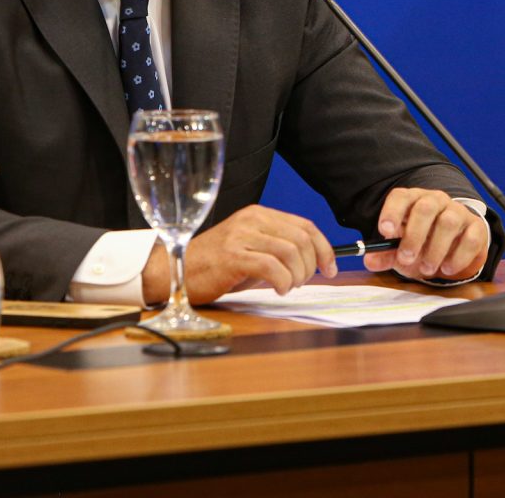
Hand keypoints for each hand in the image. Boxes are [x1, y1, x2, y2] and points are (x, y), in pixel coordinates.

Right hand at [142, 205, 333, 304]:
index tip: (330, 269)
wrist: (174, 270)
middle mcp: (252, 220)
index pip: (305, 226)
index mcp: (259, 214)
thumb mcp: (250, 250)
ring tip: (288, 286)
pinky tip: (279, 289)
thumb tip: (313, 262)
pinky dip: (283, 281)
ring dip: (297, 275)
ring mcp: (241, 236)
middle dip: (311, 265)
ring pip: (290, 252)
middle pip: (302, 239)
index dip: (324, 248)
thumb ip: (278, 249)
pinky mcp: (233, 256)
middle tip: (302, 282)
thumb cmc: (215, 266)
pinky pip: (272, 267)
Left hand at [362, 188, 487, 280]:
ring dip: (436, 249)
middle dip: (414, 235)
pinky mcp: (476, 227)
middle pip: (425, 208)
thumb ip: (386, 255)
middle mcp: (435, 200)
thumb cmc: (423, 243)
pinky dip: (459, 256)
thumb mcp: (402, 250)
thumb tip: (369, 260)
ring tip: (427, 268)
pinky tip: (448, 268)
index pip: (400, 197)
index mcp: (413, 200)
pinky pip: (470, 237)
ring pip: (448, 222)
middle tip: (406, 258)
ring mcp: (457, 211)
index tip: (385, 232)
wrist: (454, 245)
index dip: (392, 212)